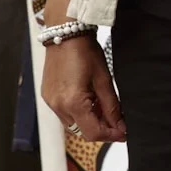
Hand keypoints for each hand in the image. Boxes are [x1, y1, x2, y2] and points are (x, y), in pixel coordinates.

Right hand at [41, 20, 125, 143]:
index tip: (123, 133)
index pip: (93, 133)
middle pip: (82, 132)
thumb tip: (119, 125)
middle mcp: (58, 106)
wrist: (66, 34)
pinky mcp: (48, 97)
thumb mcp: (104, 80)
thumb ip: (112, 107)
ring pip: (73, 125)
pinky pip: (64, 114)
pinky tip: (89, 101)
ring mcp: (51, 102)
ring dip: (89, 122)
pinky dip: (78, 113)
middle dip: (101, 129)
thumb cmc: (84, 51)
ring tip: (102, 106)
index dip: (111, 135)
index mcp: (73, 103)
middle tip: (117, 120)